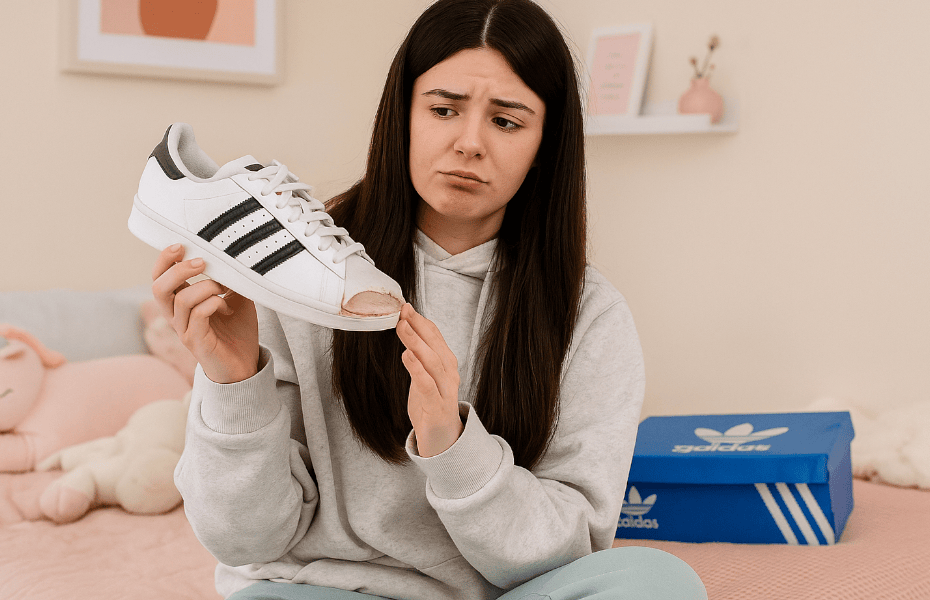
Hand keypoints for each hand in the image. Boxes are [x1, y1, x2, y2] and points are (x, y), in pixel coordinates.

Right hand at [151, 244, 258, 383]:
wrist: (245, 364)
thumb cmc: (237, 330)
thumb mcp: (236, 298)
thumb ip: (230, 279)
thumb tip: (234, 256)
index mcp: (181, 303)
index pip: (160, 278)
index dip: (164, 260)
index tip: (181, 245)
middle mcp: (176, 317)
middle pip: (159, 288)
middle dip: (178, 270)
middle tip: (202, 262)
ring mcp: (184, 330)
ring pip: (181, 301)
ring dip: (205, 287)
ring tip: (224, 287)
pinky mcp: (196, 342)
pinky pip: (197, 316)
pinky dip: (213, 304)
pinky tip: (226, 307)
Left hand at [396, 304, 462, 457]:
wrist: (443, 439)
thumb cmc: (431, 404)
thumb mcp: (424, 376)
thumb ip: (419, 355)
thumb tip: (406, 328)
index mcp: (447, 364)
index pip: (435, 336)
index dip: (421, 321)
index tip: (405, 307)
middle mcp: (449, 374)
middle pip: (434, 345)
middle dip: (418, 327)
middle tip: (402, 312)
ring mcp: (445, 390)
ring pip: (432, 361)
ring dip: (417, 342)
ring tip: (402, 327)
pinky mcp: (437, 406)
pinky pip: (428, 384)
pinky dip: (418, 369)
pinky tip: (407, 356)